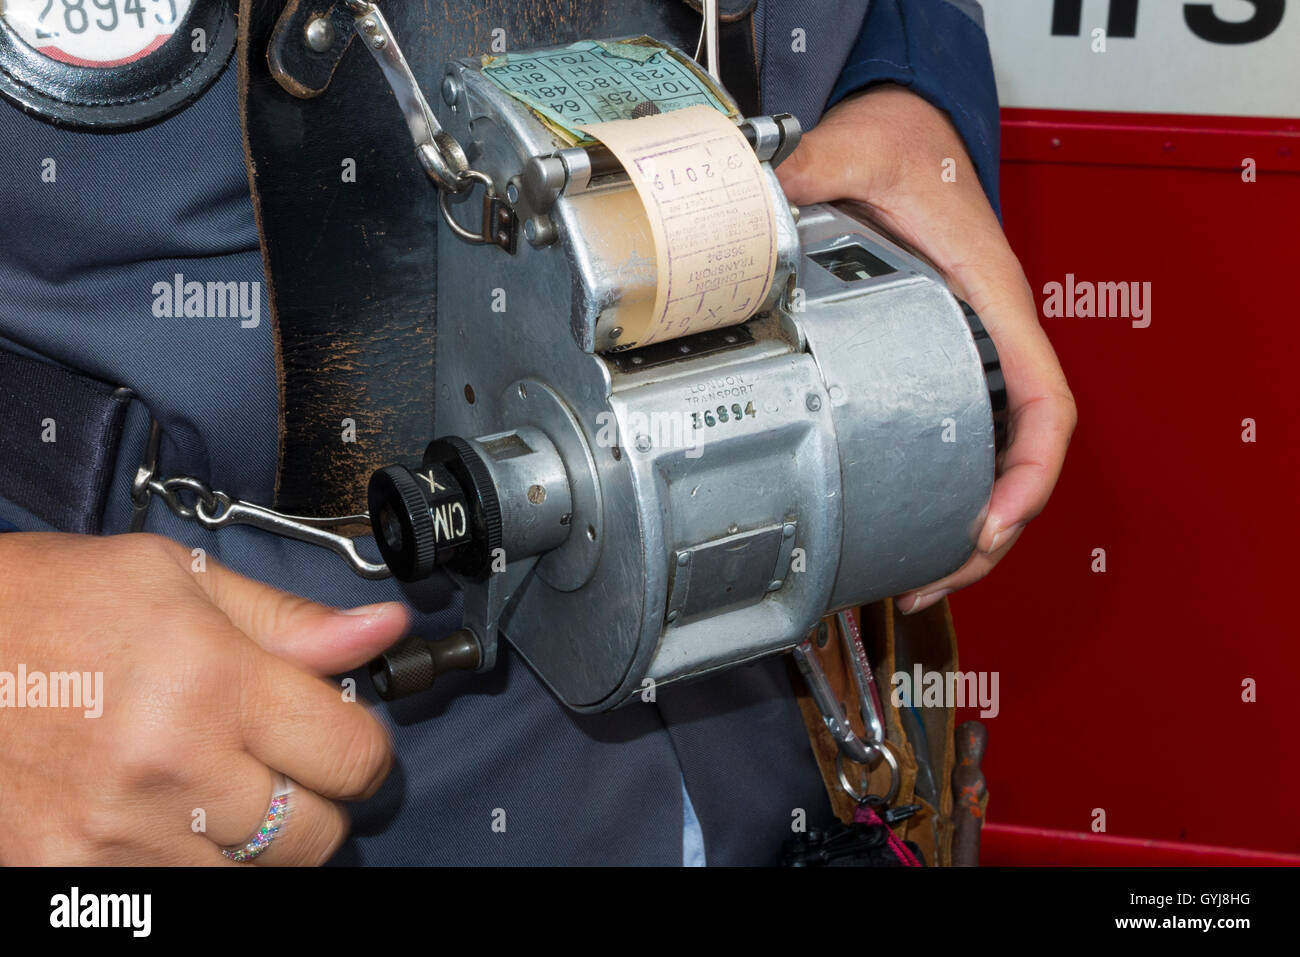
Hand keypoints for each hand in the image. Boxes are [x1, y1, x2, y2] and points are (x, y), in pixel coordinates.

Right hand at [0, 532, 407, 863]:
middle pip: (316, 834)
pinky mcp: (67, 878)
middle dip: (317, 798)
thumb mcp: (178, 579)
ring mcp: (116, 836)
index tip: (345, 732)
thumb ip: (290, 620)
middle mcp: (170, 769)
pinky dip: (185, 865)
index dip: (364, 745)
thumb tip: (382, 630)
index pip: (353, 756)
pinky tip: (160, 812)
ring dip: (252, 839)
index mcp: (210, 682)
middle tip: (279, 761)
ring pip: (252, 878)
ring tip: (210, 781)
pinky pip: (173, 897)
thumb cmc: (50, 603)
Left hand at [777, 85, 1075, 613]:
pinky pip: (957, 438)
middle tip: (930, 581)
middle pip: (1020, 458)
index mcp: (992, 302)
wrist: (909, 126)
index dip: (1030, 473)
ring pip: (991, 461)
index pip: (1044, 404)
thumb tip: (757, 214)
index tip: (994, 522)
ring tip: (910, 582)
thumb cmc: (909, 142)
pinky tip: (899, 525)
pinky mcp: (938, 362)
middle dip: (989, 532)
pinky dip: (942, 490)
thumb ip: (812, 172)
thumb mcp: (861, 149)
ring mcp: (968, 356)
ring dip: (964, 528)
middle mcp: (990, 340)